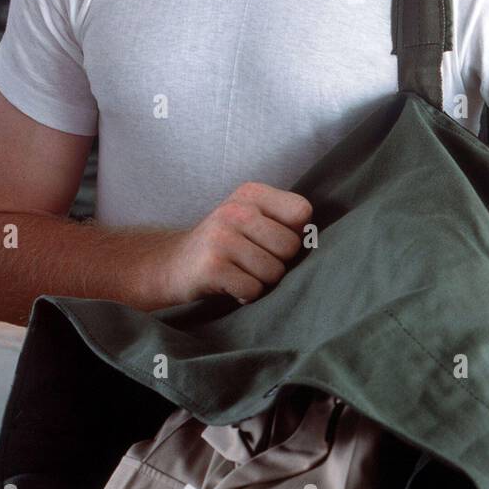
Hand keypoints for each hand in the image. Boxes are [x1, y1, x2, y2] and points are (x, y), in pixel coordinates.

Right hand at [155, 182, 313, 307]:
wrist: (172, 264)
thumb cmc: (223, 244)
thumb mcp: (249, 217)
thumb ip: (282, 220)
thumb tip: (317, 239)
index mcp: (251, 193)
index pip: (302, 212)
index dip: (295, 233)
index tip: (273, 240)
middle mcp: (236, 210)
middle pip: (291, 246)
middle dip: (277, 262)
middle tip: (252, 261)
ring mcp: (222, 237)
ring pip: (274, 272)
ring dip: (260, 281)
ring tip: (240, 272)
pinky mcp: (212, 267)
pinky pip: (253, 290)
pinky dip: (245, 295)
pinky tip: (230, 285)